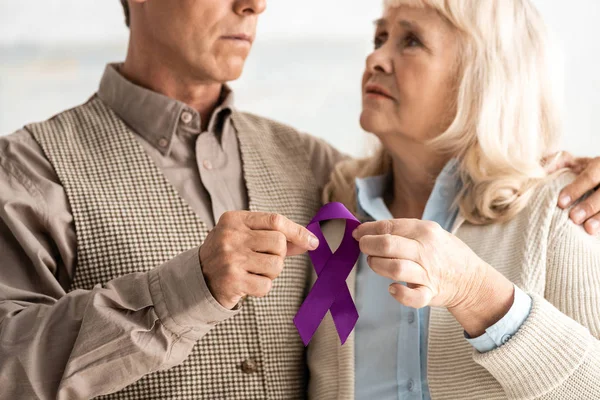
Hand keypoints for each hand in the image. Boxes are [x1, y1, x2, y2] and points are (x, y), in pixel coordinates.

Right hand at [200, 211, 318, 308]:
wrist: (197, 279)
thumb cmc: (229, 254)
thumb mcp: (246, 237)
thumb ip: (275, 237)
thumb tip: (309, 240)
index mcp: (234, 220)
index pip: (275, 221)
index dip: (297, 232)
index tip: (312, 242)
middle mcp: (231, 236)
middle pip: (279, 243)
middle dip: (279, 255)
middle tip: (264, 259)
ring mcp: (231, 258)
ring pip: (276, 265)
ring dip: (271, 272)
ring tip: (254, 271)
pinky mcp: (232, 281)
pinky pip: (266, 285)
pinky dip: (262, 287)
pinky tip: (248, 283)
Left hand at [353, 219, 513, 335]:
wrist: (472, 280)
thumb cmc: (444, 253)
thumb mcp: (430, 232)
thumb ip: (403, 230)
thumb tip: (368, 229)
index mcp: (425, 230)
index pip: (389, 226)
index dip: (368, 229)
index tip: (358, 233)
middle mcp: (425, 250)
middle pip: (387, 245)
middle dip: (368, 245)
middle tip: (363, 247)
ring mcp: (428, 273)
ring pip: (395, 268)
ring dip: (377, 265)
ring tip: (374, 263)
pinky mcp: (430, 293)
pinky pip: (412, 297)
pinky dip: (399, 294)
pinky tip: (392, 288)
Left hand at [544, 151, 599, 234]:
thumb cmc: (586, 171)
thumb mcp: (575, 163)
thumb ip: (560, 163)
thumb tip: (543, 170)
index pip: (590, 176)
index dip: (576, 189)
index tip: (561, 203)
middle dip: (589, 206)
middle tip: (574, 218)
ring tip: (589, 229)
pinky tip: (596, 232)